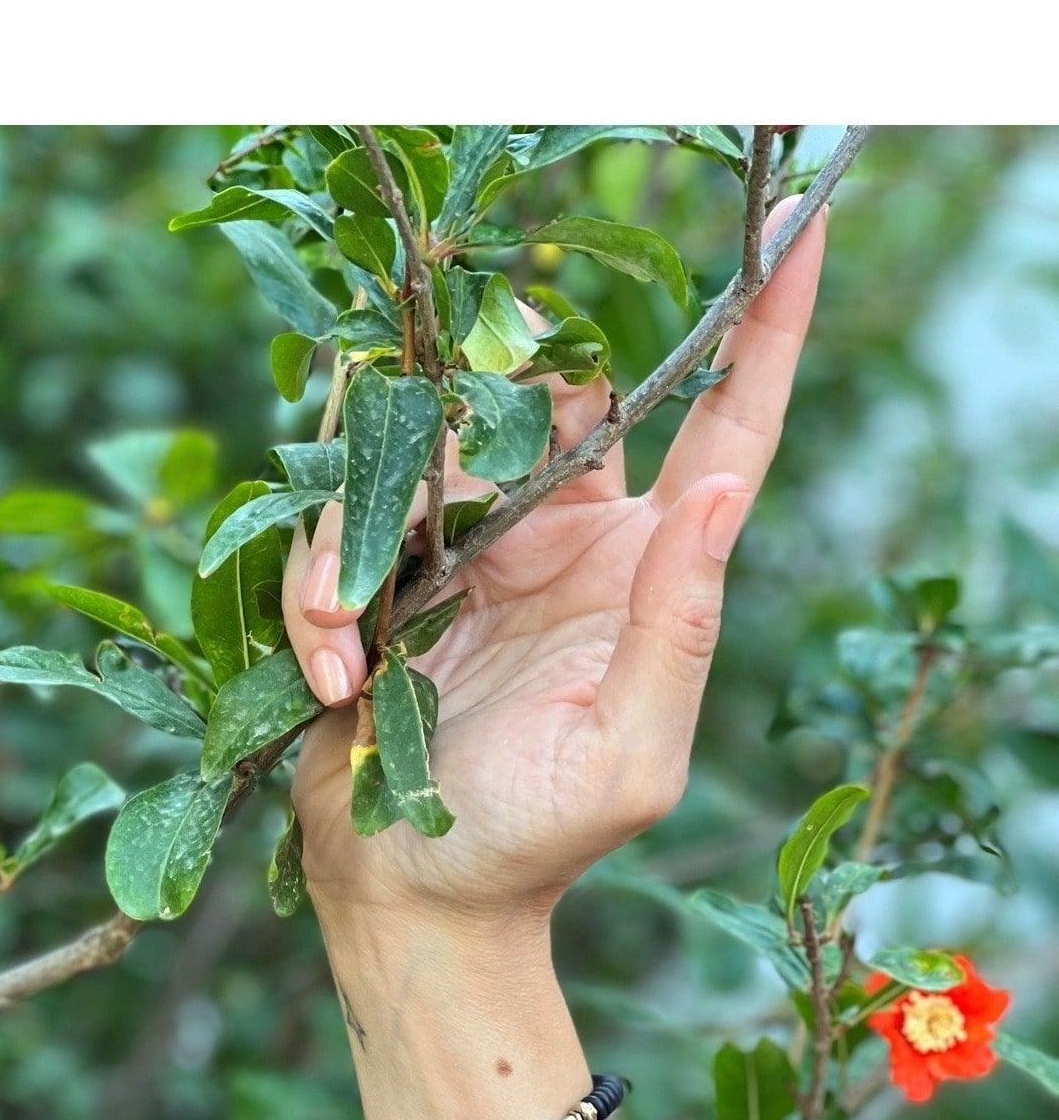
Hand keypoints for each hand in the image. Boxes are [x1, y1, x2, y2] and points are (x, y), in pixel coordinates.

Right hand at [283, 199, 826, 925]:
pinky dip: (321, 596)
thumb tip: (721, 491)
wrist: (415, 895)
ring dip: (369, 544)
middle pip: (552, 388)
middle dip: (501, 391)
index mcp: (646, 566)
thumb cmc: (537, 841)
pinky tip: (334, 679)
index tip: (798, 224)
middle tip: (456, 453)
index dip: (764, 329)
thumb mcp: (629, 753)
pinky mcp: (381, 566)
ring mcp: (467, 542)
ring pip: (418, 447)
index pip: (725, 427)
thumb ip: (676, 628)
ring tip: (355, 655)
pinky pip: (336, 523)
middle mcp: (564, 532)